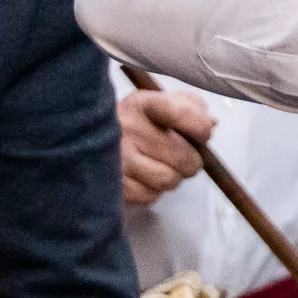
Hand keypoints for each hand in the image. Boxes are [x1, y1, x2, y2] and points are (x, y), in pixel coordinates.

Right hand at [117, 89, 214, 206]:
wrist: (88, 136)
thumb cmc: (138, 120)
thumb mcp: (162, 102)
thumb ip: (192, 107)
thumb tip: (210, 125)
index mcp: (143, 104)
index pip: (183, 114)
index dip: (200, 127)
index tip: (201, 132)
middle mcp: (128, 129)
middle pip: (186, 158)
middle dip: (190, 160)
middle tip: (179, 154)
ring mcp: (117, 158)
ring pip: (169, 180)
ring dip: (172, 177)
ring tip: (159, 165)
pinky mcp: (112, 184)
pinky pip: (150, 196)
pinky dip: (152, 190)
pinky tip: (142, 175)